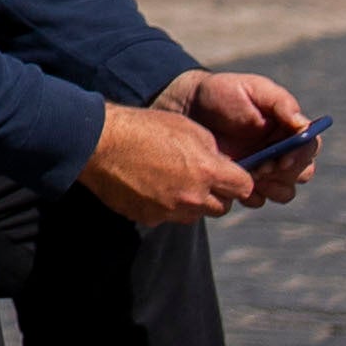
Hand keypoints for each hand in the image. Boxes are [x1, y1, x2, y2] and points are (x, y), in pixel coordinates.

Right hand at [79, 97, 265, 226]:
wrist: (100, 144)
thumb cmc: (143, 128)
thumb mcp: (186, 127)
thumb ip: (211, 149)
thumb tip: (223, 163)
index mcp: (207, 171)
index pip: (245, 188)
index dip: (239, 180)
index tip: (231, 175)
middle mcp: (193, 197)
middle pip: (223, 207)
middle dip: (217, 194)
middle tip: (200, 177)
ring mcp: (170, 211)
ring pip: (195, 214)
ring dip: (192, 202)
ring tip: (171, 179)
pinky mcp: (150, 218)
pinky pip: (167, 217)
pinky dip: (165, 206)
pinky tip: (150, 186)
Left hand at [176, 66, 322, 199]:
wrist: (187, 108)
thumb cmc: (223, 93)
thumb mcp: (252, 89)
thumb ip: (281, 103)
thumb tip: (304, 125)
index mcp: (288, 129)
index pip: (310, 146)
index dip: (302, 155)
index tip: (284, 158)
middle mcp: (281, 151)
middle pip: (302, 173)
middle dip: (286, 173)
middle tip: (262, 167)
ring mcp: (263, 169)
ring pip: (284, 192)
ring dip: (272, 187)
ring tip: (250, 173)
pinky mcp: (242, 183)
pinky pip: (257, 199)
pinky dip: (250, 195)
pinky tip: (235, 180)